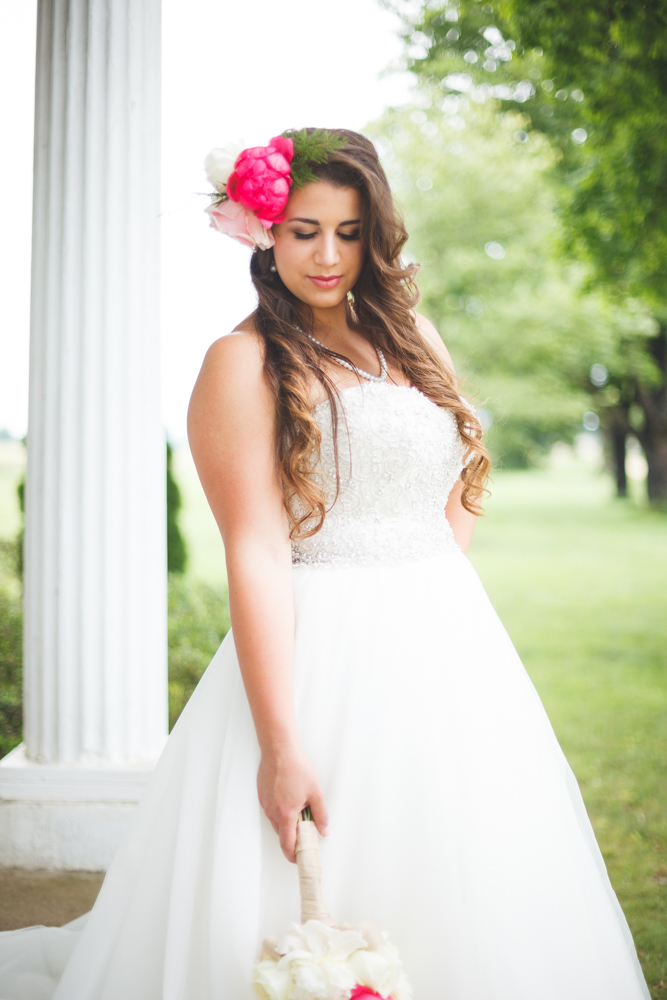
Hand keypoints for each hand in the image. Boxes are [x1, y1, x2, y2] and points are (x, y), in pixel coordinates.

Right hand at [257, 741, 328, 861]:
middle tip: (306, 833)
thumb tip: (324, 830)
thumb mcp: (316, 792)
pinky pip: (272, 810)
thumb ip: (321, 815)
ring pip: (276, 822)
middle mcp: (272, 812)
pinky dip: (281, 811)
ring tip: (300, 809)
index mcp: (286, 814)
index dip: (293, 856)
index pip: (287, 845)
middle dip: (293, 838)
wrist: (279, 749)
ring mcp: (266, 804)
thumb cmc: (297, 768)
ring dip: (287, 823)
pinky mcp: (262, 795)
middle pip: (282, 835)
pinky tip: (290, 798)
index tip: (300, 859)